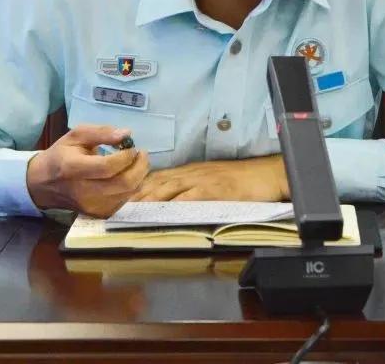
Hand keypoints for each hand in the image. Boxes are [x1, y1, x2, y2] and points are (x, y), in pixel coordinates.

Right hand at [26, 124, 149, 216]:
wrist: (43, 184)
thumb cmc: (61, 155)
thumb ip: (102, 132)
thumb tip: (127, 134)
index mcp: (73, 169)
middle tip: (142, 153)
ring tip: (135, 162)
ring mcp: (91, 206)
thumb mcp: (76, 135)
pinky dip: (131, 187)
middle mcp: (83, 192)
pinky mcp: (98, 214)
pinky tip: (126, 175)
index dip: (126, 156)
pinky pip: (123, 200)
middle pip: (123, 183)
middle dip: (139, 167)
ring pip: (127, 193)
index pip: (107, 167)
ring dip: (138, 176)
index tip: (132, 146)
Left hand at [132, 155, 289, 201]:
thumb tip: (170, 202)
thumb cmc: (241, 181)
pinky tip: (165, 211)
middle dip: (135, 196)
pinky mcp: (216, 189)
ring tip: (132, 212)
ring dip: (149, 200)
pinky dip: (177, 204)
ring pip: (169, 188)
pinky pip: (192, 196)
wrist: (267, 175)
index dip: (137, 190)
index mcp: (189, 172)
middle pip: (156, 182)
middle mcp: (191, 173)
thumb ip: (191, 189)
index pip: (156, 179)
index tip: (119, 201)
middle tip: (117, 209)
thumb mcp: (212, 181)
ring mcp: (203, 180)